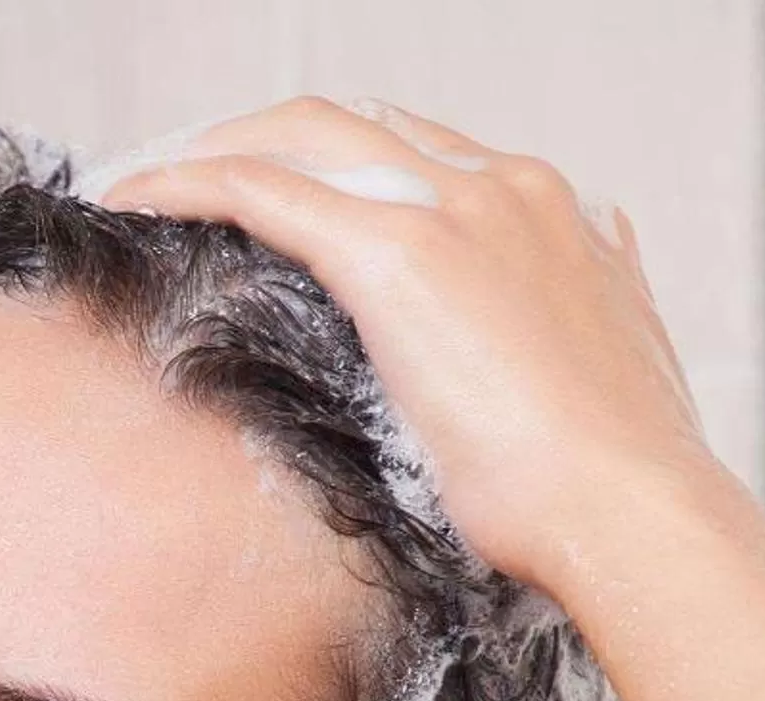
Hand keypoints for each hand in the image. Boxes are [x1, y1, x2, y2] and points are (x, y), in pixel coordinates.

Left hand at [99, 97, 739, 591]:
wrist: (630, 513)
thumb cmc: (604, 488)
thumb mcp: (590, 383)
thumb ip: (561, 330)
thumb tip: (538, 328)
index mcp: (551, 214)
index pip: (416, 152)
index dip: (330, 167)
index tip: (271, 199)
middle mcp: (505, 190)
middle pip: (353, 124)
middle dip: (260, 137)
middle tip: (185, 178)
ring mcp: (455, 212)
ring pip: (301, 135)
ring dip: (213, 150)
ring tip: (144, 185)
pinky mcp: (398, 254)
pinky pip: (262, 188)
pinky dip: (189, 184)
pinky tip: (135, 202)